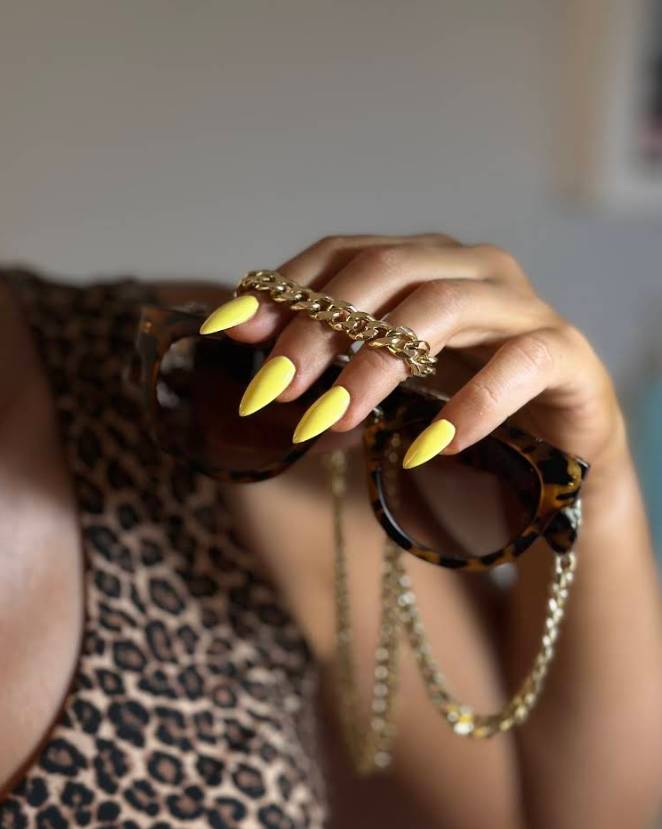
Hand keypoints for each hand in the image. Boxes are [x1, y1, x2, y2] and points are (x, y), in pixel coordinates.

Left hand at [201, 234, 624, 474]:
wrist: (556, 453)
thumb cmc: (458, 406)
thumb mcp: (383, 382)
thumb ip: (327, 357)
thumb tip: (242, 339)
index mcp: (425, 262)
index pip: (345, 252)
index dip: (287, 287)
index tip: (235, 332)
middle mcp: (472, 268)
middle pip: (384, 269)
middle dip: (320, 328)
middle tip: (278, 389)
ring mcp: (522, 305)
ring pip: (439, 308)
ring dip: (377, 366)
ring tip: (334, 422)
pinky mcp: (565, 352)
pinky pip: (519, 363)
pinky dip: (470, 405)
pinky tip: (428, 449)